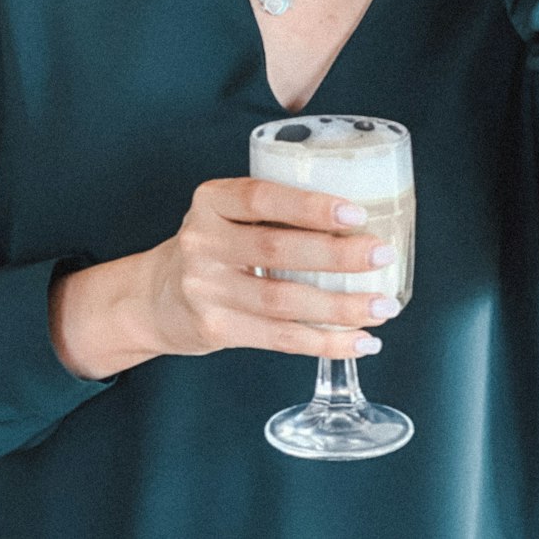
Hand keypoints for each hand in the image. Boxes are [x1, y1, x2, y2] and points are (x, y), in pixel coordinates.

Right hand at [144, 177, 398, 361]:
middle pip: (276, 249)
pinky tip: (359, 340)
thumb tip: (358, 225)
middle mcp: (203, 242)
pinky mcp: (216, 328)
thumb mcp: (227, 216)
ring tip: (383, 306)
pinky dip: (325, 341)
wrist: (155, 298)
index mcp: (210, 201)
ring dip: (340, 306)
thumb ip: (274, 214)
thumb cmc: (213, 247)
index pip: (260, 197)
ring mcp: (206, 288)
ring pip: (282, 301)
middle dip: (337, 255)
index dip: (309, 206)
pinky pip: (279, 338)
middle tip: (381, 255)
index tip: (355, 214)